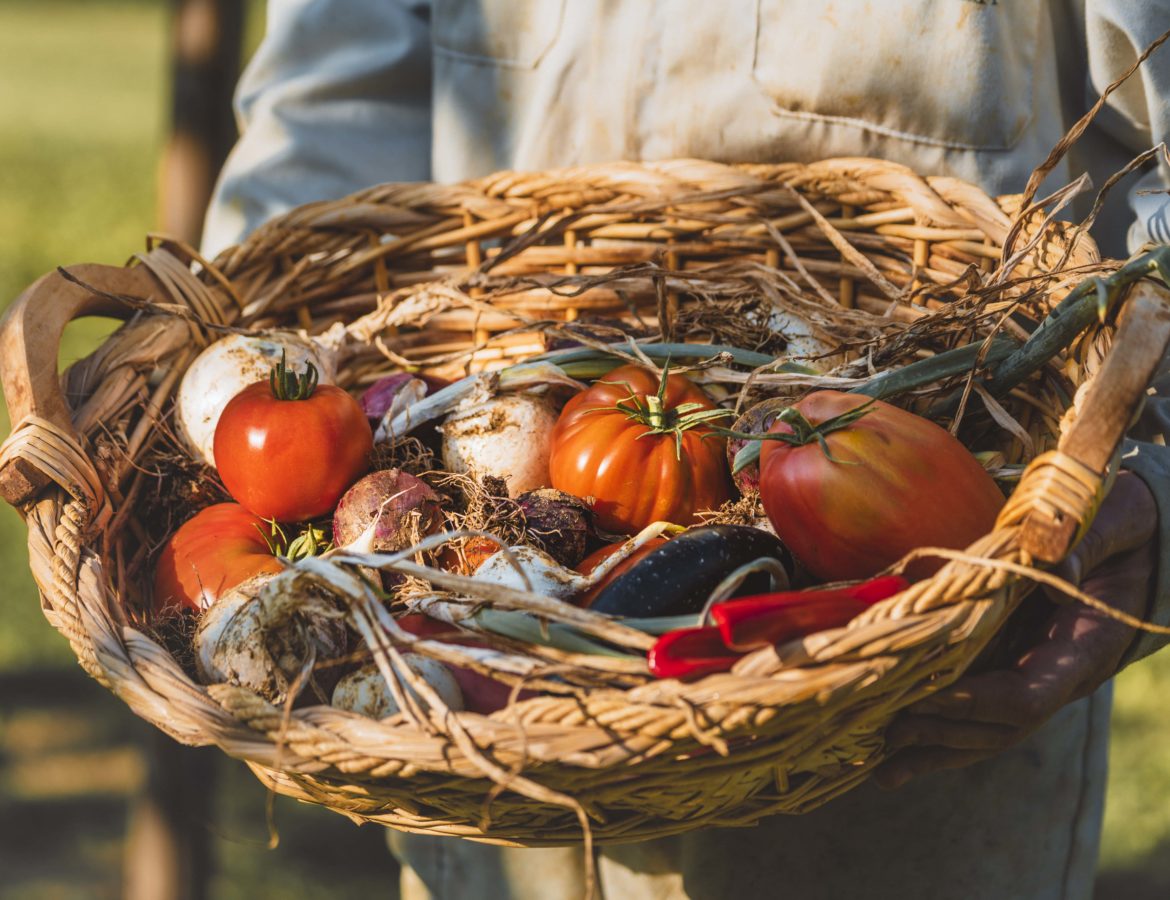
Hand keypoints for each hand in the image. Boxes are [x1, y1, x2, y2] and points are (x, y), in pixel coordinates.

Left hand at [875, 472, 1157, 789]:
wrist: (1131, 534)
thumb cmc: (1120, 519)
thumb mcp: (1113, 519)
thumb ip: (1084, 541)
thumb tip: (1057, 564)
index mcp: (1084, 648)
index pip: (1032, 695)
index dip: (984, 701)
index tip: (936, 695)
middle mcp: (1059, 674)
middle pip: (1002, 726)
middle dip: (947, 731)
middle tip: (891, 729)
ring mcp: (1034, 674)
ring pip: (986, 731)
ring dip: (935, 750)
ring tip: (882, 770)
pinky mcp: (1010, 664)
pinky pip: (974, 711)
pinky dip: (937, 732)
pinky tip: (895, 755)